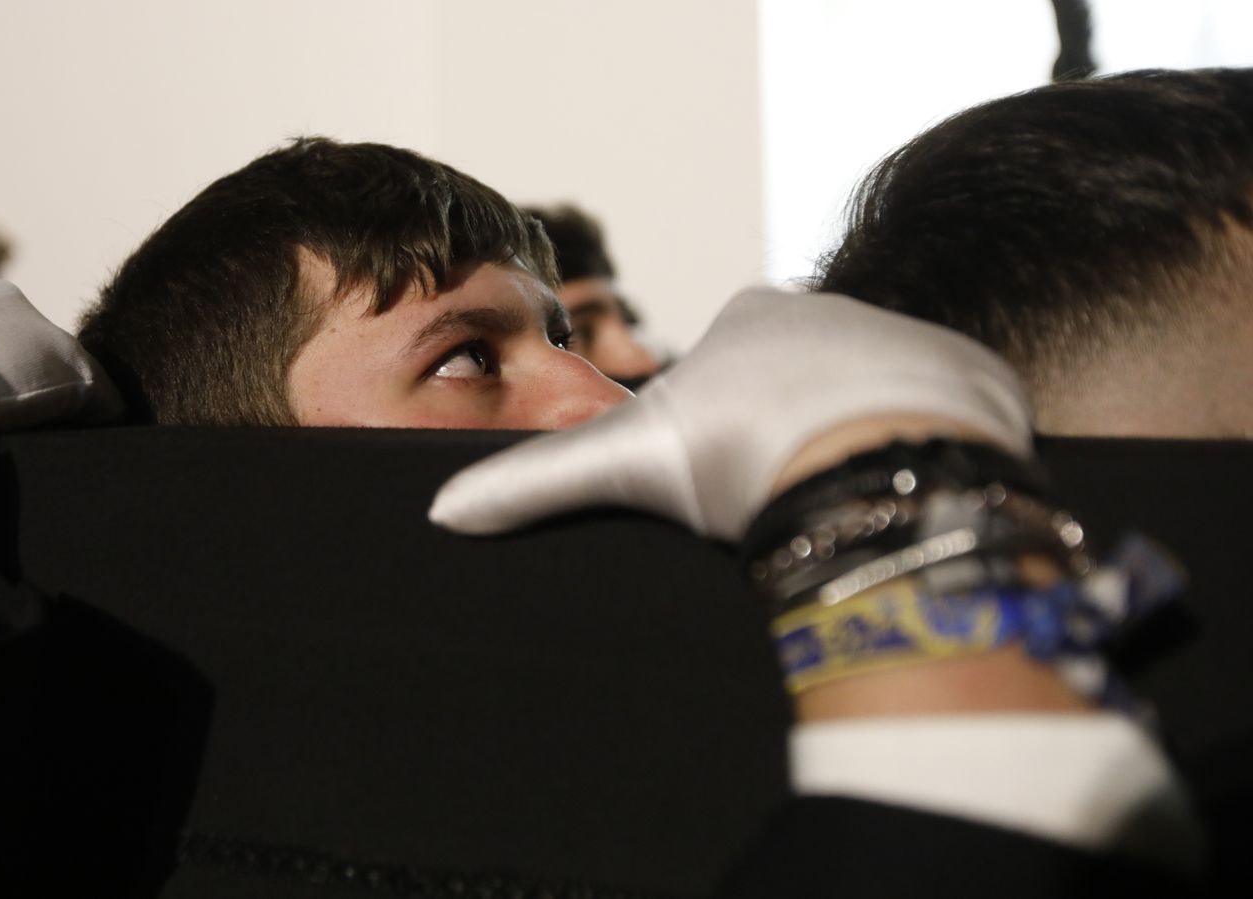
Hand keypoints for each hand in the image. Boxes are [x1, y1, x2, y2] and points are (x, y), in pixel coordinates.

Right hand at [430, 288, 1031, 540]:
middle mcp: (833, 311)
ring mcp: (909, 340)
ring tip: (841, 507)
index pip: (725, 371)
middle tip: (782, 504)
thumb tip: (443, 515)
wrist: (874, 459)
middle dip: (791, 439)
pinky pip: (946, 419)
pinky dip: (923, 458)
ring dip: (858, 448)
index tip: (722, 484)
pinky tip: (900, 496)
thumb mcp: (625, 465)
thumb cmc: (741, 450)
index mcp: (751, 319)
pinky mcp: (974, 380)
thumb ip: (534, 483)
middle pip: (803, 385)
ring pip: (877, 401)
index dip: (716, 434)